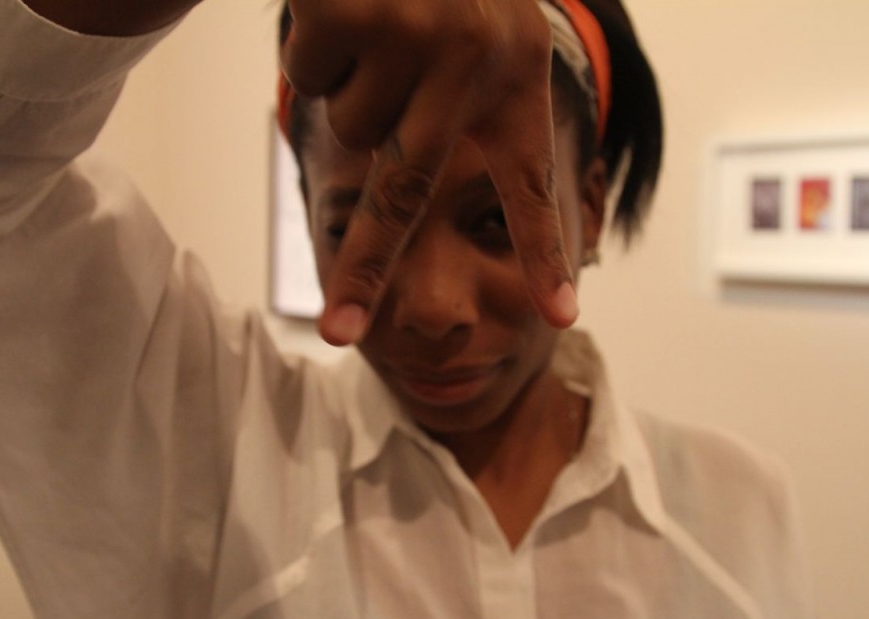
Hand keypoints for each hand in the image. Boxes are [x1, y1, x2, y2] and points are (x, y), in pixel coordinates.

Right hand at [282, 0, 578, 345]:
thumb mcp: (472, 28)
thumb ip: (453, 105)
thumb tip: (397, 193)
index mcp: (515, 75)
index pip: (533, 180)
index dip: (542, 250)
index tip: (558, 315)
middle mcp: (477, 63)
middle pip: (408, 193)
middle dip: (366, 272)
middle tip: (341, 335)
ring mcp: (420, 38)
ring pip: (351, 124)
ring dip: (345, 82)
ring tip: (370, 20)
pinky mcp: (362, 14)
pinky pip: (310, 73)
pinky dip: (312, 43)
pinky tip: (341, 1)